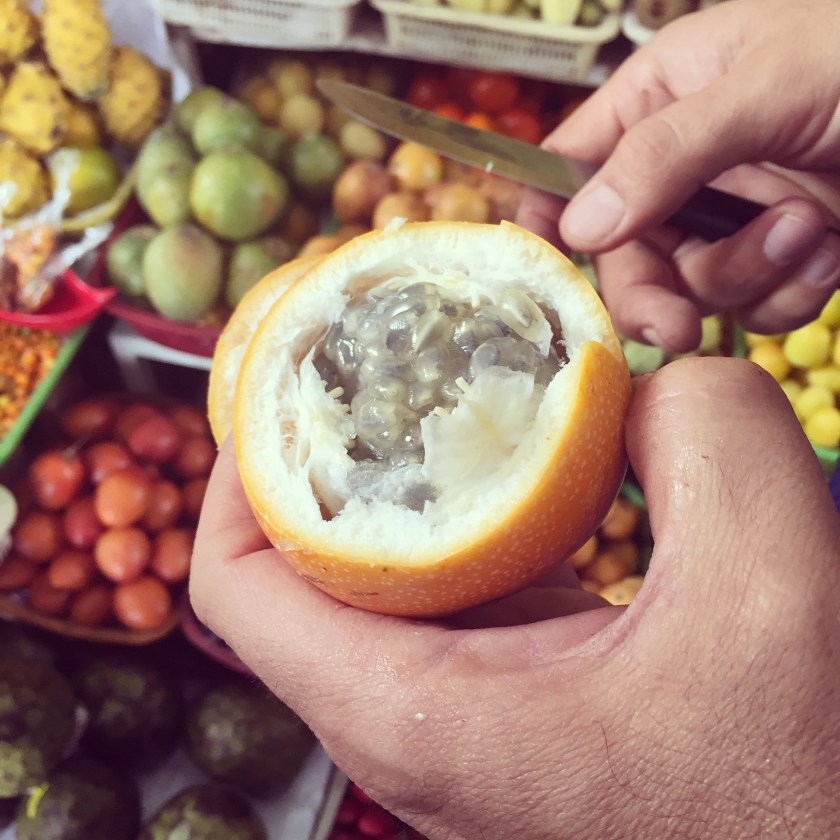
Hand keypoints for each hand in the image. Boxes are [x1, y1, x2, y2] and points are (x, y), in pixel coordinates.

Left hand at [191, 357, 839, 839]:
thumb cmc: (795, 784)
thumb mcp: (774, 575)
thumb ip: (708, 429)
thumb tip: (638, 379)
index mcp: (415, 713)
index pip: (237, 584)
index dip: (238, 467)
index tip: (284, 383)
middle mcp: (409, 726)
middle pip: (293, 574)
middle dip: (318, 458)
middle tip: (360, 366)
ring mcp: (455, 718)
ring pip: (370, 585)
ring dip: (390, 487)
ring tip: (426, 397)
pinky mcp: (506, 704)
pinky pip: (441, 600)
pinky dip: (455, 523)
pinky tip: (508, 470)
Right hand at [517, 0, 839, 351]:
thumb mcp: (768, 86)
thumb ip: (665, 154)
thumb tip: (580, 226)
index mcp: (662, 100)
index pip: (570, 164)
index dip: (546, 217)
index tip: (540, 271)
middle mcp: (685, 166)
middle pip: (624, 253)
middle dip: (653, 292)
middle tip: (671, 328)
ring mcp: (731, 216)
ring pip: (690, 288)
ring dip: (747, 274)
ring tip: (810, 226)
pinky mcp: (778, 256)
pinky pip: (751, 305)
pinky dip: (791, 290)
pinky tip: (830, 244)